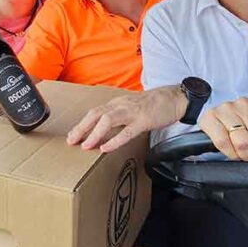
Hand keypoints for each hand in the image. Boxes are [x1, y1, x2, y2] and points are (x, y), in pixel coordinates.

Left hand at [67, 85, 187, 152]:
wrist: (175, 98)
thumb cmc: (154, 105)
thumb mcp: (132, 108)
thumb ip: (119, 116)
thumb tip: (106, 129)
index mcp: (118, 103)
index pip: (95, 112)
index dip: (82, 124)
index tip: (73, 135)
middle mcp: (121, 105)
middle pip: (96, 114)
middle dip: (81, 128)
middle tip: (71, 141)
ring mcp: (132, 112)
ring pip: (108, 120)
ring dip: (94, 133)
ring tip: (85, 146)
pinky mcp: (144, 120)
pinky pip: (127, 131)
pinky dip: (114, 140)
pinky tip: (105, 148)